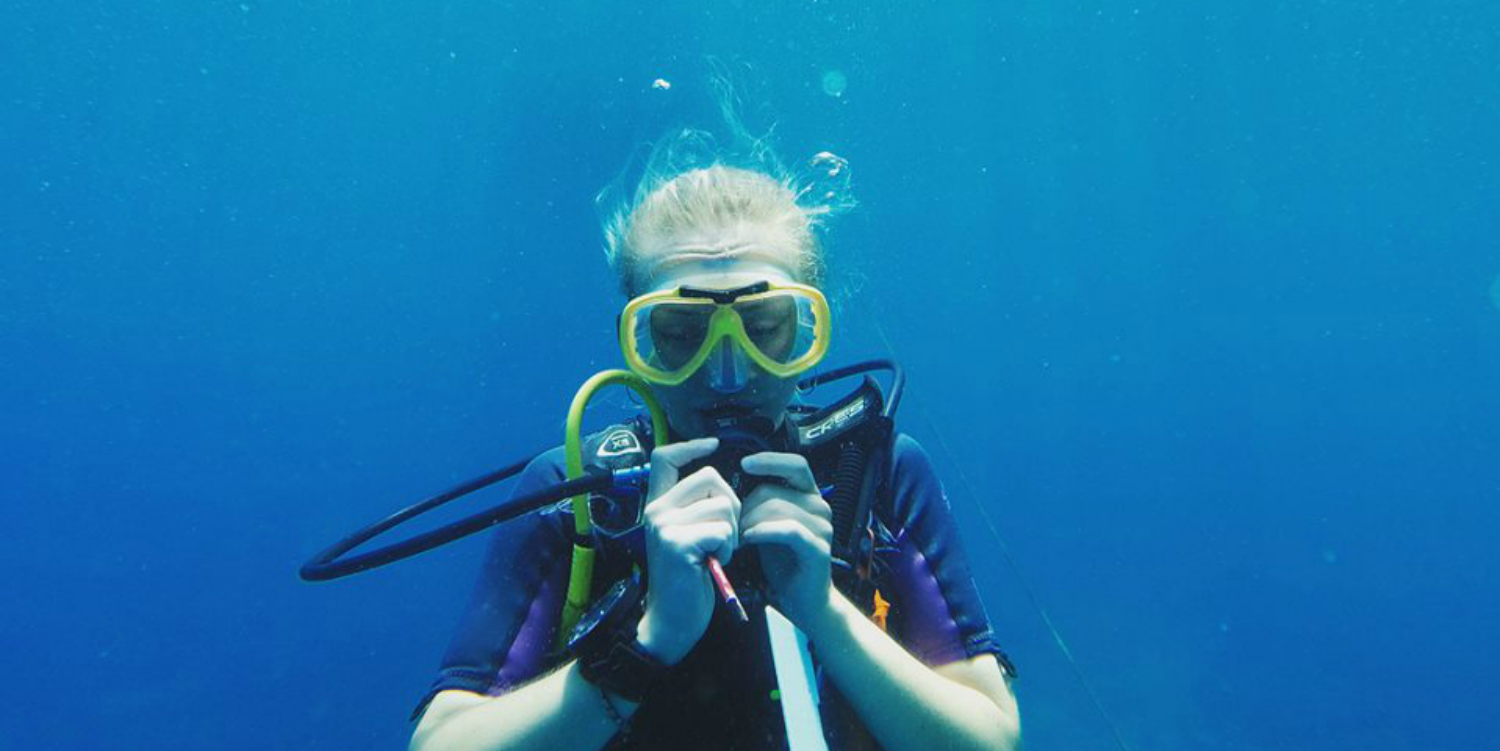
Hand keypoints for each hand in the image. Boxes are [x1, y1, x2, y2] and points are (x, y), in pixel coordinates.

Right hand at [635, 437, 739, 665]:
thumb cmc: (686, 581)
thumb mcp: (684, 537)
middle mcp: (656, 510)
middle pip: (711, 477)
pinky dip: (728, 548)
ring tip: (717, 553)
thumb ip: (694, 509)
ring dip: (732, 532)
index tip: (714, 444)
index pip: (665, 457)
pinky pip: (723, 529)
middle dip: (731, 505)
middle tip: (723, 536)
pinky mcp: (678, 543)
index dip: (691, 445)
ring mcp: (665, 525)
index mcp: (657, 505)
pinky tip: (715, 564)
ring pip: (723, 504)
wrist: (671, 622)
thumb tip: (721, 483)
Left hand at [739, 452, 834, 630]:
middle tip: (734, 527)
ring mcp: (822, 526)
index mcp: (810, 496)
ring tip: (740, 538)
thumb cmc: (784, 561)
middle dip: (746, 507)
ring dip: (751, 522)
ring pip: (777, 508)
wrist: (804, 599)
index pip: (795, 464)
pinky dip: (764, 531)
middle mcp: (820, 507)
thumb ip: (762, 504)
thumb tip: (734, 487)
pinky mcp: (818, 547)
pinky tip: (750, 539)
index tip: (744, 464)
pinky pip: (787, 529)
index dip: (770, 460)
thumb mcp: (770, 526)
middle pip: (774, 490)